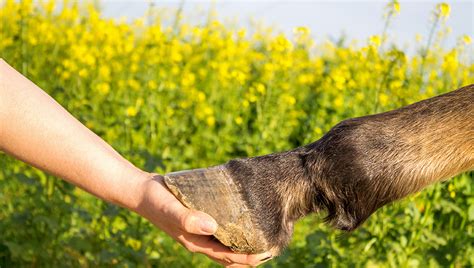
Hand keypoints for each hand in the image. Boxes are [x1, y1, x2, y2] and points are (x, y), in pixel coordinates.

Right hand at [134, 173, 272, 266]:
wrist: (143, 191)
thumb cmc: (156, 201)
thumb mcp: (171, 209)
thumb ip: (189, 219)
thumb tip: (213, 227)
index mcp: (196, 243)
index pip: (228, 257)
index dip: (249, 257)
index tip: (269, 251)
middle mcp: (201, 239)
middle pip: (231, 253)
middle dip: (252, 252)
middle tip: (274, 243)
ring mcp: (201, 229)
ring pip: (228, 240)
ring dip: (245, 240)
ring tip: (265, 231)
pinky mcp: (201, 217)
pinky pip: (222, 226)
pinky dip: (235, 225)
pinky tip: (245, 214)